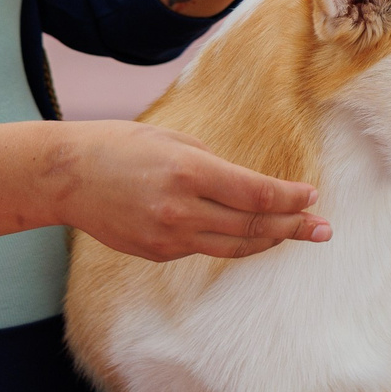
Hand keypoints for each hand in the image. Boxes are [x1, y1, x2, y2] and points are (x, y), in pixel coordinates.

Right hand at [47, 122, 328, 262]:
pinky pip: (205, 247)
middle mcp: (181, 209)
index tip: (311, 197)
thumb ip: (213, 165)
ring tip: (297, 235)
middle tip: (323, 229)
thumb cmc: (118, 145)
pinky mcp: (158, 251)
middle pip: (252, 225)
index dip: (288, 198)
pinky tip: (250, 234)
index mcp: (188, 172)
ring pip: (234, 246)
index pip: (254, 193)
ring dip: (270, 241)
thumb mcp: (172, 140)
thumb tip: (249, 186)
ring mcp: (168, 236)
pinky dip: (231, 241)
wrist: (67, 177)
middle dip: (292, 226)